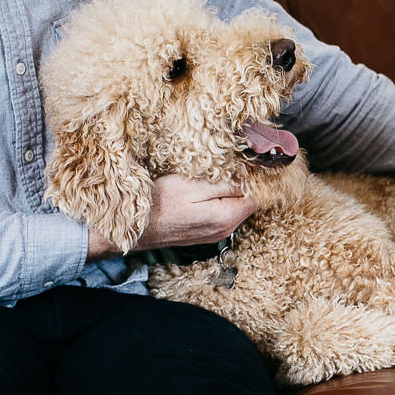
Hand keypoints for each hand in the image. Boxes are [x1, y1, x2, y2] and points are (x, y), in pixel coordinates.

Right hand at [88, 175, 255, 258]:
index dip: (260, 178)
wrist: (134, 227)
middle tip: (238, 161)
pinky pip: (223, 213)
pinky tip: (211, 187)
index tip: (255, 160)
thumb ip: (225, 185)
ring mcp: (214, 234)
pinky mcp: (204, 233)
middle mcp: (224, 230)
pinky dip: (223, 199)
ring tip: (224, 171)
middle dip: (248, 182)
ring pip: (236, 207)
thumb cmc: (159, 203)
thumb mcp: (192, 186)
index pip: (259, 197)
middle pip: (249, 202)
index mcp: (226, 217)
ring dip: (234, 190)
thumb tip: (251, 179)